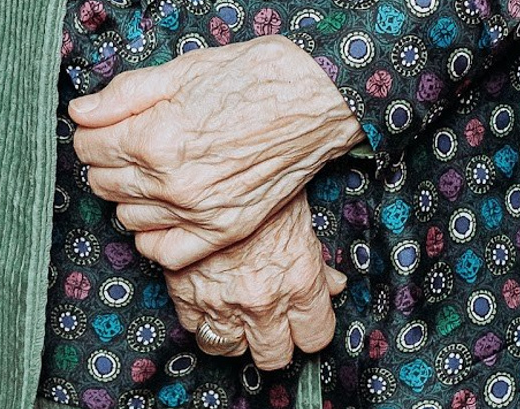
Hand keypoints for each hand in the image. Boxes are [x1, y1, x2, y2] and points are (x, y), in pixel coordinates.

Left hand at [70, 36, 362, 267]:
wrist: (320, 96)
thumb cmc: (258, 74)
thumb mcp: (188, 67)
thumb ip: (127, 93)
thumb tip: (81, 112)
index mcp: (157, 137)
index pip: (88, 146)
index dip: (96, 127)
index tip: (112, 118)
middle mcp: (171, 183)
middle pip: (102, 182)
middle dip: (111, 156)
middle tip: (139, 133)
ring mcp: (198, 213)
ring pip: (127, 215)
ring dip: (131, 190)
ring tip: (160, 162)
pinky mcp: (223, 230)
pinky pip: (162, 251)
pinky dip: (155, 231)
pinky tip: (169, 204)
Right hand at [166, 192, 346, 372]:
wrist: (217, 164)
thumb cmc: (266, 180)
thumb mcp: (302, 216)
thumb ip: (317, 259)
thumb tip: (333, 284)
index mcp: (299, 279)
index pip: (315, 336)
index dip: (314, 328)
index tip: (309, 320)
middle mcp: (263, 299)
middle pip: (275, 355)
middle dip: (278, 340)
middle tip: (277, 321)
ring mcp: (222, 301)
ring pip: (232, 349)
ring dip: (239, 334)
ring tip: (243, 309)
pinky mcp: (186, 295)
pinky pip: (196, 331)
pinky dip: (205, 320)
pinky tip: (214, 299)